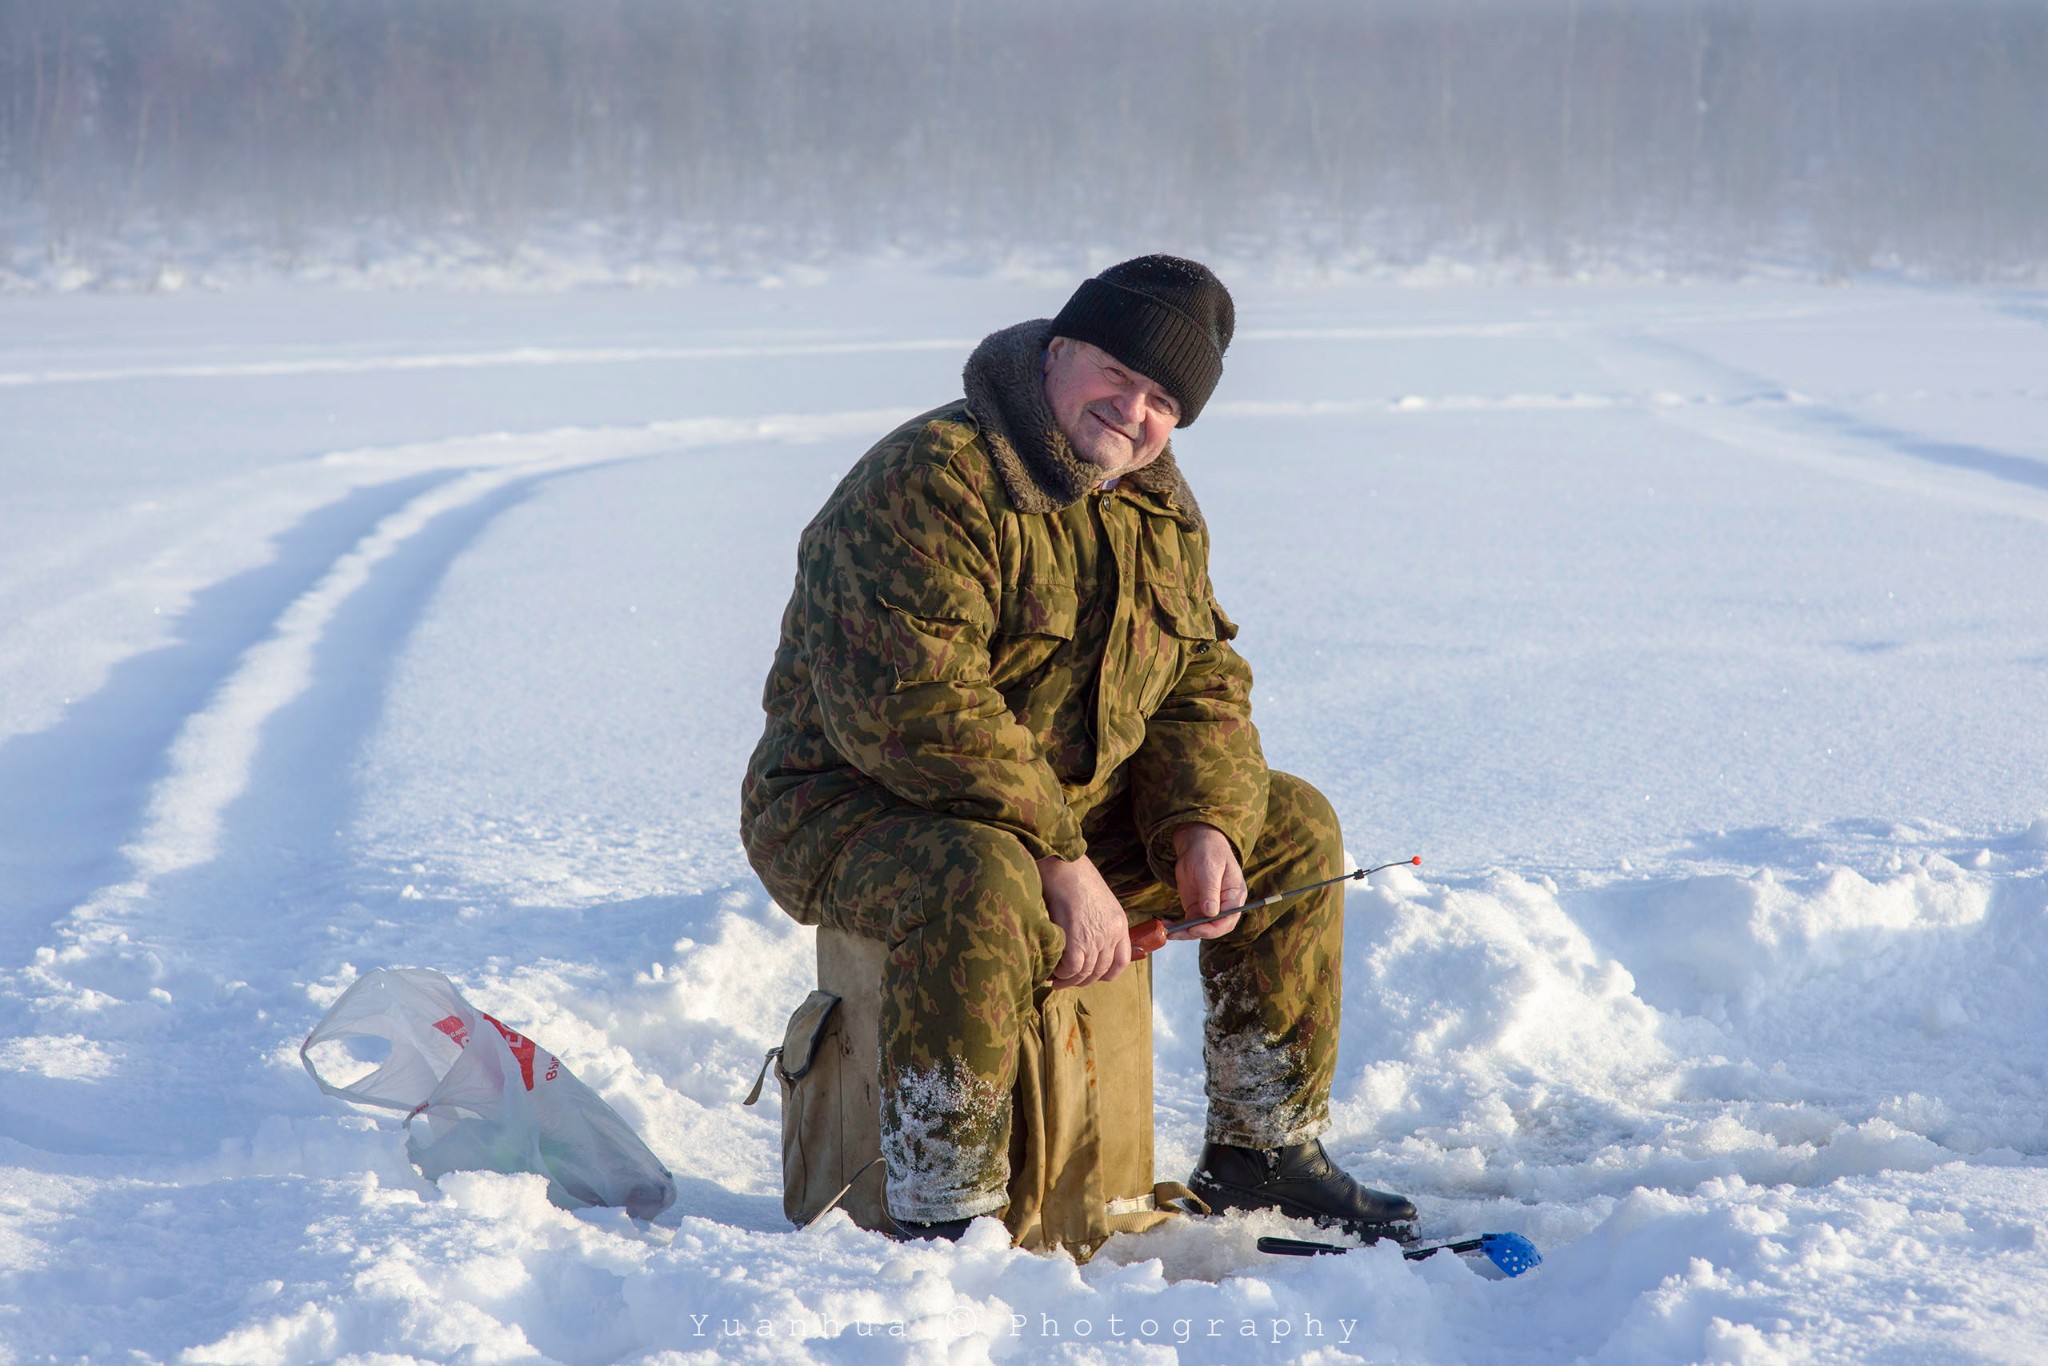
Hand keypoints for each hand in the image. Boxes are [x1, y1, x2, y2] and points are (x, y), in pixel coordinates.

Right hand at [1036, 853, 1131, 988]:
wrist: (1063, 862)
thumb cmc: (1073, 874)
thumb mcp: (1097, 899)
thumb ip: (1097, 920)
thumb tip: (1082, 939)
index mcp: (1119, 923)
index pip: (1121, 961)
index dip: (1106, 974)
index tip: (1091, 976)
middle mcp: (1111, 933)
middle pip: (1101, 970)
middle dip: (1083, 979)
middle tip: (1066, 979)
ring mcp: (1096, 938)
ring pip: (1085, 972)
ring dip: (1069, 979)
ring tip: (1055, 978)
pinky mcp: (1077, 939)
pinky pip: (1071, 968)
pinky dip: (1061, 972)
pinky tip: (1052, 968)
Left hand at [1167, 823, 1246, 940]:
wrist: (1197, 843)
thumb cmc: (1209, 851)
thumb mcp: (1210, 868)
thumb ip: (1211, 890)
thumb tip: (1211, 913)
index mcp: (1234, 897)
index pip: (1227, 920)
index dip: (1212, 928)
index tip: (1195, 928)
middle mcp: (1223, 906)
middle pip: (1213, 928)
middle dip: (1196, 932)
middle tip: (1178, 932)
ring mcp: (1209, 908)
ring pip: (1199, 928)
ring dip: (1184, 932)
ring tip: (1168, 931)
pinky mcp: (1196, 908)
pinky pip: (1189, 922)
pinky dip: (1178, 926)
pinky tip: (1167, 926)